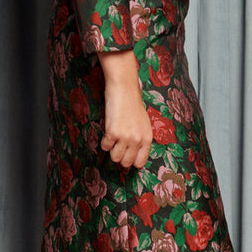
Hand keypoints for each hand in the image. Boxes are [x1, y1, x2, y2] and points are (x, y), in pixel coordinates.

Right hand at [98, 50, 152, 168]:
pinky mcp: (113, 133)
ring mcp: (125, 137)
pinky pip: (105, 147)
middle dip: (120, 156)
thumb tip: (135, 155)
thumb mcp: (143, 123)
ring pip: (115, 158)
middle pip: (126, 163)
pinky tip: (108, 131)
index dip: (132, 161)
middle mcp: (137, 140)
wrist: (124, 89)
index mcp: (147, 138)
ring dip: (112, 149)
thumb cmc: (132, 104)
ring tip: (113, 137)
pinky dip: (104, 141)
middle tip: (118, 145)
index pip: (140, 162)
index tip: (126, 156)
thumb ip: (140, 139)